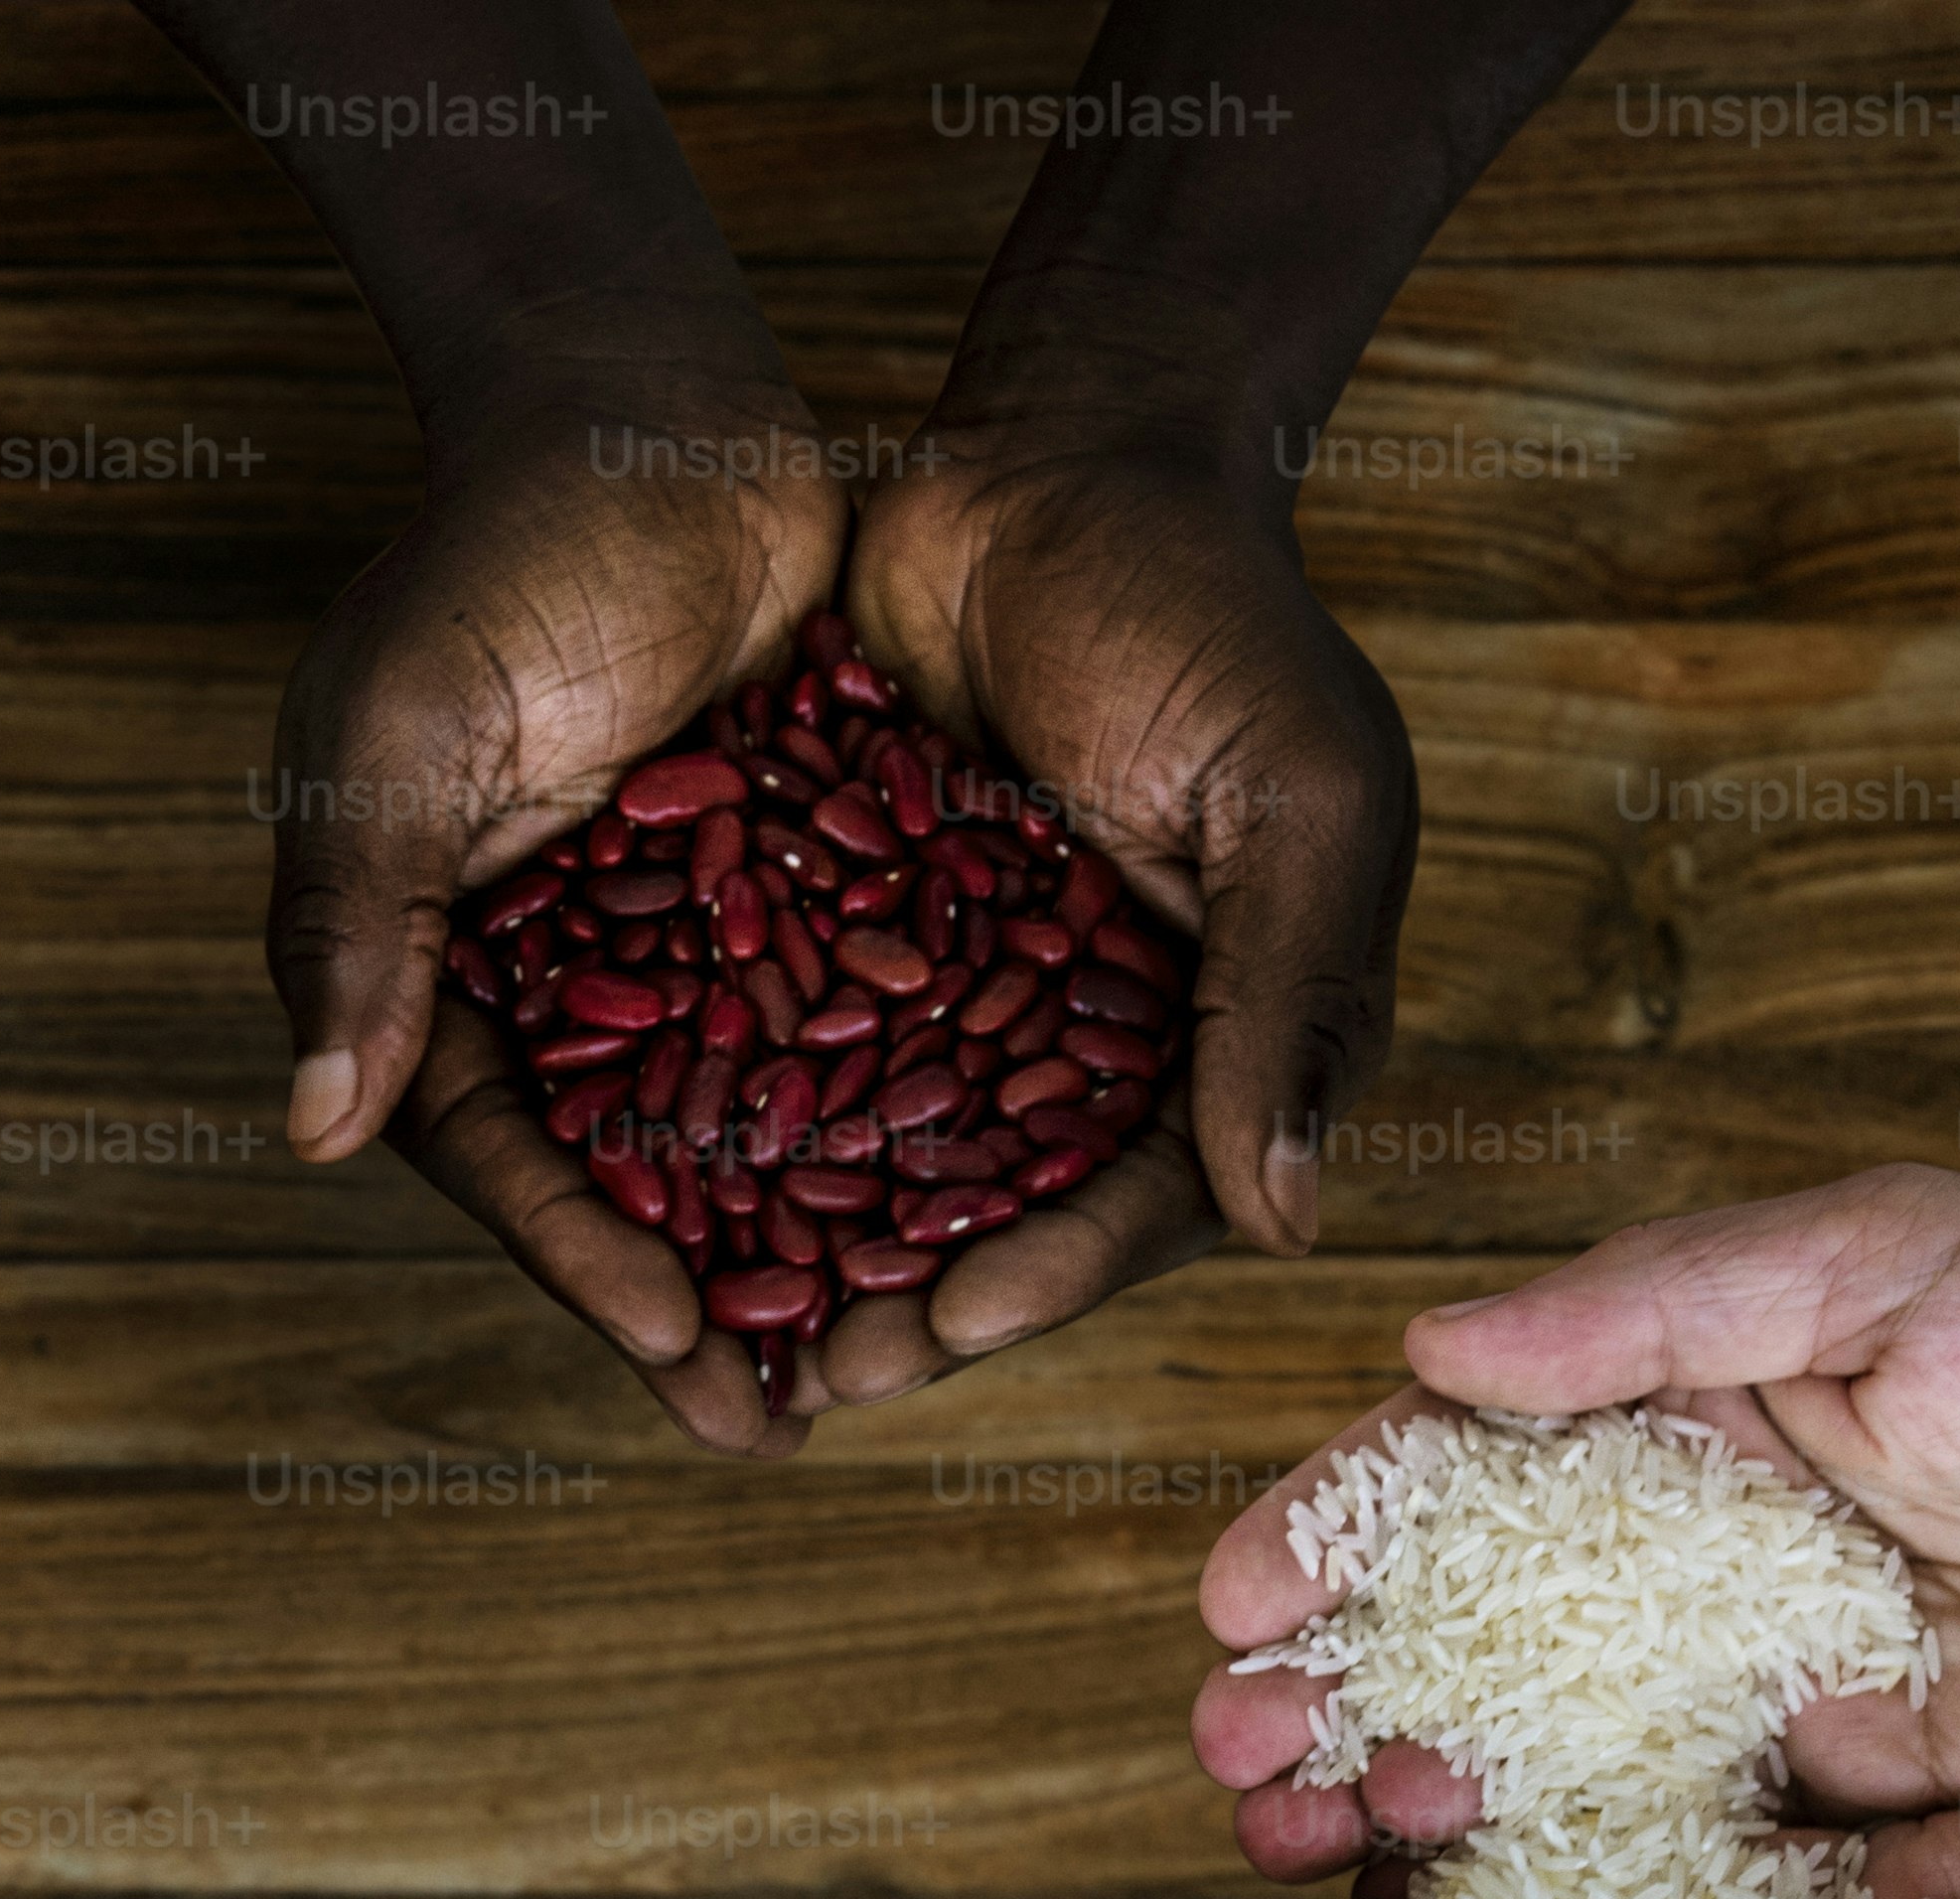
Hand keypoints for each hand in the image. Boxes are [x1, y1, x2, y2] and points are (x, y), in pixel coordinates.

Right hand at [266, 395, 844, 1457]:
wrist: (647, 401)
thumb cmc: (492, 554)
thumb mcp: (395, 739)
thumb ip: (359, 928)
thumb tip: (311, 1135)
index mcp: (435, 976)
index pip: (508, 1158)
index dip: (588, 1264)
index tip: (679, 1355)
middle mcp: (558, 987)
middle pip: (629, 1181)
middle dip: (701, 1307)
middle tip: (781, 1426)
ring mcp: (679, 947)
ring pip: (748, 1129)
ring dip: (807, 1244)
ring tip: (885, 1355)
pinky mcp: (791, 892)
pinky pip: (849, 1025)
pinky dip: (897, 1110)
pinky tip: (976, 1192)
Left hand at [823, 407, 1411, 1404]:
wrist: (1059, 455)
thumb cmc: (1212, 611)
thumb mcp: (1295, 795)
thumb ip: (1285, 999)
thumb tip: (1284, 1225)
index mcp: (1243, 1027)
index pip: (1152, 1196)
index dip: (1058, 1271)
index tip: (955, 1330)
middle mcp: (1112, 1037)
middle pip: (1016, 1213)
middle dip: (921, 1305)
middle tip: (820, 1382)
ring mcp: (986, 994)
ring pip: (902, 1163)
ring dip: (822, 1253)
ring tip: (729, 1329)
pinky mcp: (873, 941)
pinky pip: (808, 1059)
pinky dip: (749, 1129)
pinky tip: (664, 1194)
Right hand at [1190, 1162, 1959, 1863]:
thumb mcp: (1898, 1258)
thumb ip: (1665, 1304)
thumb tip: (1436, 1349)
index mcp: (1688, 1420)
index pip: (1458, 1483)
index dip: (1329, 1544)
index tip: (1229, 1611)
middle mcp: (1699, 1573)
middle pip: (1460, 1656)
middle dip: (1326, 1715)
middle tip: (1241, 1779)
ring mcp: (1766, 1709)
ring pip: (1537, 1787)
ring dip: (1401, 1836)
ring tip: (1308, 1878)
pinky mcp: (1854, 1830)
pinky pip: (1676, 1888)